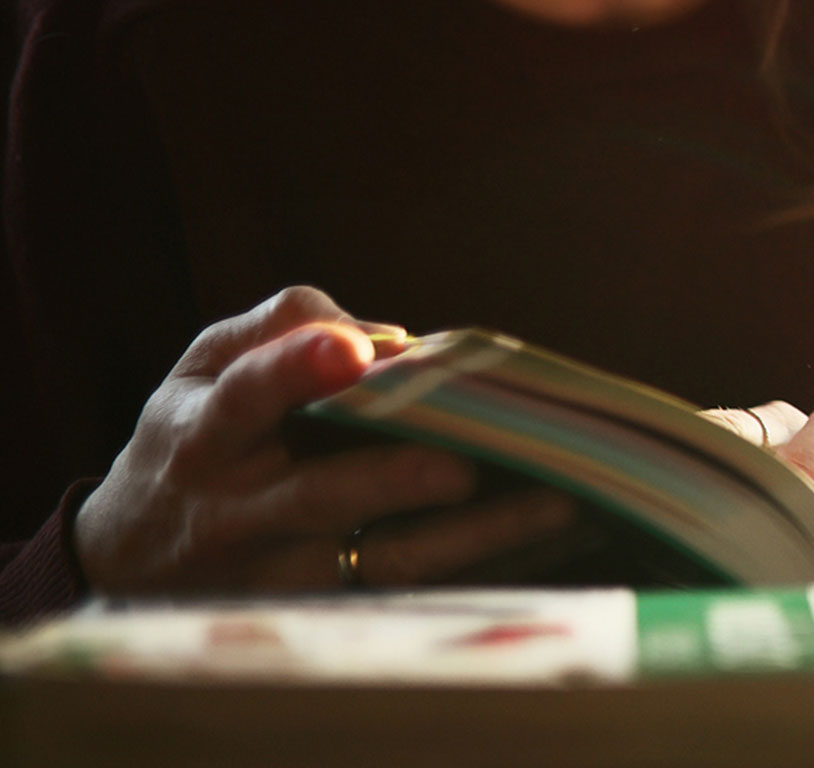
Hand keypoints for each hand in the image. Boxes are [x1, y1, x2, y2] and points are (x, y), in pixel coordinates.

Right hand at [74, 287, 576, 594]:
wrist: (130, 556)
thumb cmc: (195, 436)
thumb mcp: (203, 367)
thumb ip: (283, 328)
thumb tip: (383, 338)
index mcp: (208, 431)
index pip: (248, 394)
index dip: (297, 368)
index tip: (354, 352)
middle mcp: (237, 508)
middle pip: (320, 496)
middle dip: (396, 478)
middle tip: (466, 462)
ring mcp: (276, 573)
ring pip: (376, 563)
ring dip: (469, 539)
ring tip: (554, 506)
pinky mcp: (318, 614)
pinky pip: (405, 600)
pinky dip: (476, 576)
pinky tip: (543, 548)